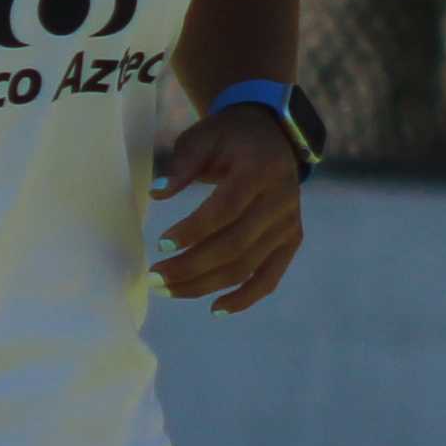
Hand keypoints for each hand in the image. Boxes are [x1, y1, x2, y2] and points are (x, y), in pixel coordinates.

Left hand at [149, 102, 307, 313]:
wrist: (273, 136)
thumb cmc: (229, 138)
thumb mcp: (203, 137)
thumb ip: (182, 164)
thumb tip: (158, 192)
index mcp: (260, 170)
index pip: (226, 209)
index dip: (193, 231)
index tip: (161, 246)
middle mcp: (281, 200)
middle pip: (235, 245)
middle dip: (191, 267)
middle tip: (154, 278)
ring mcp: (289, 225)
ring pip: (247, 267)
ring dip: (205, 285)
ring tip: (167, 290)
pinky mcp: (291, 241)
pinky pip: (269, 278)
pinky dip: (244, 298)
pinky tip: (215, 309)